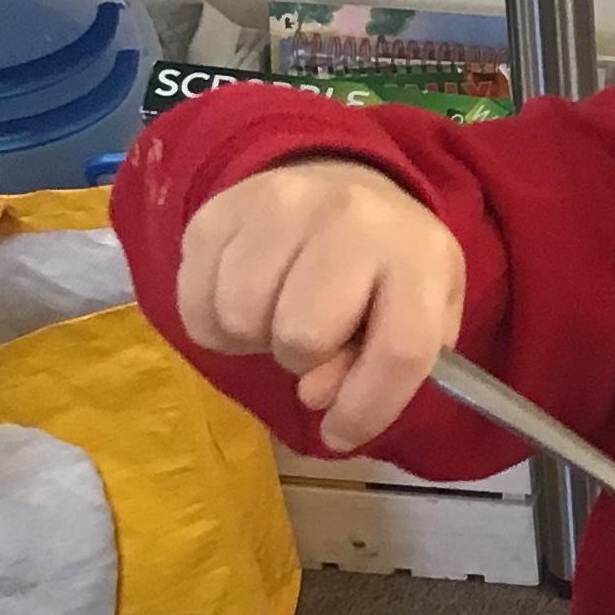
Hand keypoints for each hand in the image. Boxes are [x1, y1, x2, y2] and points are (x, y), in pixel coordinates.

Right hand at [175, 160, 464, 452]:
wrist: (340, 181)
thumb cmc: (386, 268)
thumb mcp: (421, 316)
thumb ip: (386, 367)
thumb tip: (317, 395)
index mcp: (419, 254)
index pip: (400, 349)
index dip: (368, 408)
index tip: (341, 433)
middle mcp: (350, 218)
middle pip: (302, 335)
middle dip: (303, 360)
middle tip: (311, 342)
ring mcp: (278, 205)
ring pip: (238, 318)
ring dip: (254, 339)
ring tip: (276, 317)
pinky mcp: (217, 211)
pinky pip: (193, 301)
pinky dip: (213, 324)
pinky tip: (243, 302)